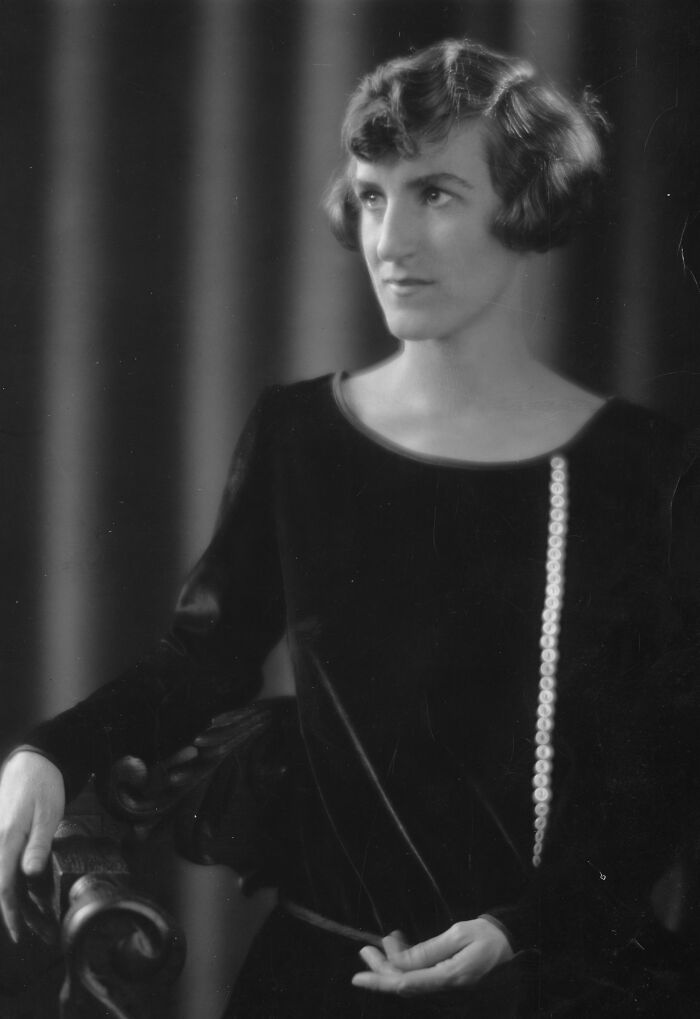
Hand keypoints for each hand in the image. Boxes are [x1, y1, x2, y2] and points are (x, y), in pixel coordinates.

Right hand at [0, 751, 64, 941]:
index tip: (19, 934)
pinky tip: (32, 896)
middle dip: (18, 914)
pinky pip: (7, 867)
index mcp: (6, 839)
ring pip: (5, 879)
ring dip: (19, 902)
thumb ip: (39, 844)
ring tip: (39, 922)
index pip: (3, 886)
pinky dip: (18, 885)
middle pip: (3, 887)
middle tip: (38, 934)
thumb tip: (29, 875)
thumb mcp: (48, 812)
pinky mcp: (5, 840)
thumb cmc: (42, 785)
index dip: (10, 913)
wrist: (32, 761)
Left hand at [351, 917, 512, 996]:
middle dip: (381, 969)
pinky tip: (400, 947)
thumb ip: (427, 950)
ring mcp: (446, 989)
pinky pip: (420, 979)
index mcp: (450, 978)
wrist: (510, 943)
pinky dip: (407, 964)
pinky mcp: (446, 983)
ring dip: (393, 964)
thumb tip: (398, 961)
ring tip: (385, 941)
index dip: (380, 981)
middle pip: (404, 985)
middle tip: (366, 950)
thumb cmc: (485, 936)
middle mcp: (446, 989)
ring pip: (410, 982)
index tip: (359, 976)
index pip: (406, 985)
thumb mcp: (457, 935)